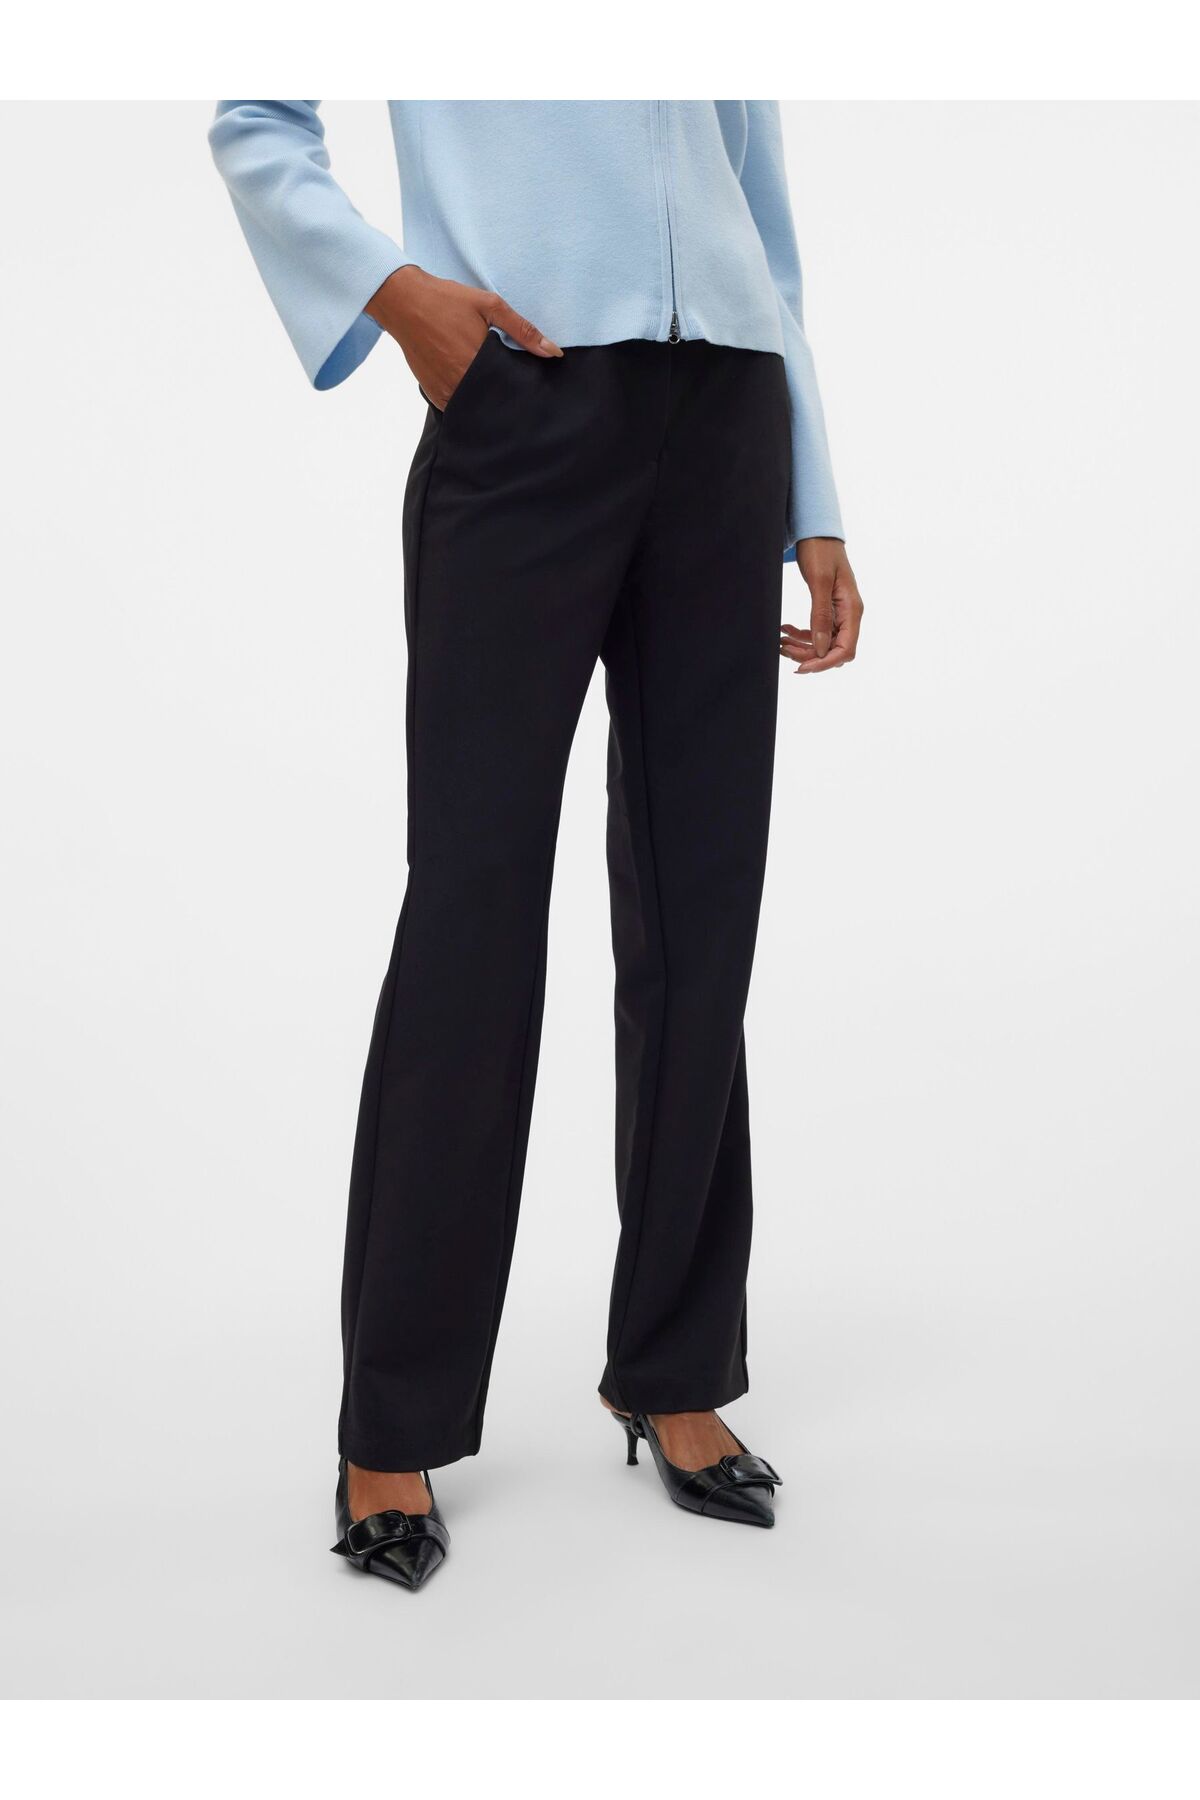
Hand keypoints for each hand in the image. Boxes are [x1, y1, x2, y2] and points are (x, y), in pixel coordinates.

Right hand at [365, 264, 562, 408]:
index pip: (510, 387)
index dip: (520, 385)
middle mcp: (461, 383)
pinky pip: (458, 405)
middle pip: (494, 399)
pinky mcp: (434, 394)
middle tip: (509, 381)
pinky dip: (467, 399)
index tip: (527, 382)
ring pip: (476, 405)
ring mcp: (446, 391)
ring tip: (489, 382)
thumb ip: (523, 330)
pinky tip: (471, 383)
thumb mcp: (490, 306)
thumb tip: (553, 352)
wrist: (403, 302)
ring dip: (485, 398)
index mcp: (479, 363)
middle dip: (504, 393)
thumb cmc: (446, 300)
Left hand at [780, 538, 863, 674]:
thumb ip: (821, 616)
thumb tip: (821, 648)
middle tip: (784, 650)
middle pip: (834, 650)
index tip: (801, 667)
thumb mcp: (819, 582)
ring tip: (781, 641)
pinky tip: (785, 629)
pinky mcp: (828, 609)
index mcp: (852, 609)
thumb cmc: (821, 551)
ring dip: (802, 647)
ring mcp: (839, 613)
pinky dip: (800, 635)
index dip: (824, 663)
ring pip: (823, 644)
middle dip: (809, 655)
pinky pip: (817, 631)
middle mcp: (849, 614)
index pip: (845, 649)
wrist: (817, 532)